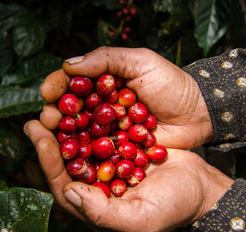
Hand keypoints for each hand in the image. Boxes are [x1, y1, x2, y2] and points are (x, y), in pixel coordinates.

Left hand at [24, 120, 233, 231]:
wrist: (201, 187)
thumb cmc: (174, 207)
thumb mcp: (140, 219)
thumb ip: (103, 212)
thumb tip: (69, 192)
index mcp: (93, 203)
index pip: (61, 182)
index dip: (47, 159)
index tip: (39, 134)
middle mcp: (95, 183)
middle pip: (65, 160)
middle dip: (51, 137)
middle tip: (40, 114)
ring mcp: (107, 163)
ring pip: (80, 142)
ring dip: (68, 123)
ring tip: (56, 102)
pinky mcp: (120, 147)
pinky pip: (100, 130)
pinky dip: (91, 115)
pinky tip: (84, 98)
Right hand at [39, 46, 212, 148]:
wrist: (199, 114)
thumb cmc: (172, 84)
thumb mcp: (141, 62)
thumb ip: (106, 59)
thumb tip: (67, 65)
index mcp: (102, 81)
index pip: (72, 82)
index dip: (56, 86)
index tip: (47, 92)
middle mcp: (99, 105)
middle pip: (69, 109)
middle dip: (55, 113)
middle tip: (47, 119)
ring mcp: (106, 129)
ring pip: (78, 132)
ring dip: (63, 136)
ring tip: (52, 139)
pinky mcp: (116, 149)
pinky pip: (95, 152)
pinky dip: (83, 155)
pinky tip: (71, 158)